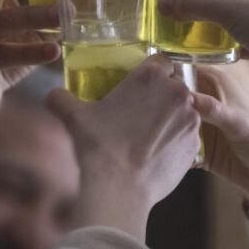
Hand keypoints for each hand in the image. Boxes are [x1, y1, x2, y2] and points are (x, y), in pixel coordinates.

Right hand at [46, 56, 199, 239]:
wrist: (120, 188)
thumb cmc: (98, 147)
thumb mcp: (74, 117)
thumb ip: (62, 99)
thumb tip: (53, 95)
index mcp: (150, 77)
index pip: (161, 61)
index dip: (153, 72)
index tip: (143, 86)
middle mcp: (176, 92)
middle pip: (175, 86)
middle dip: (163, 96)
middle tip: (144, 112)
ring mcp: (190, 119)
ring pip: (184, 111)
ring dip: (171, 118)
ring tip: (150, 135)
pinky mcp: (195, 144)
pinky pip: (188, 135)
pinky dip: (176, 140)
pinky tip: (157, 152)